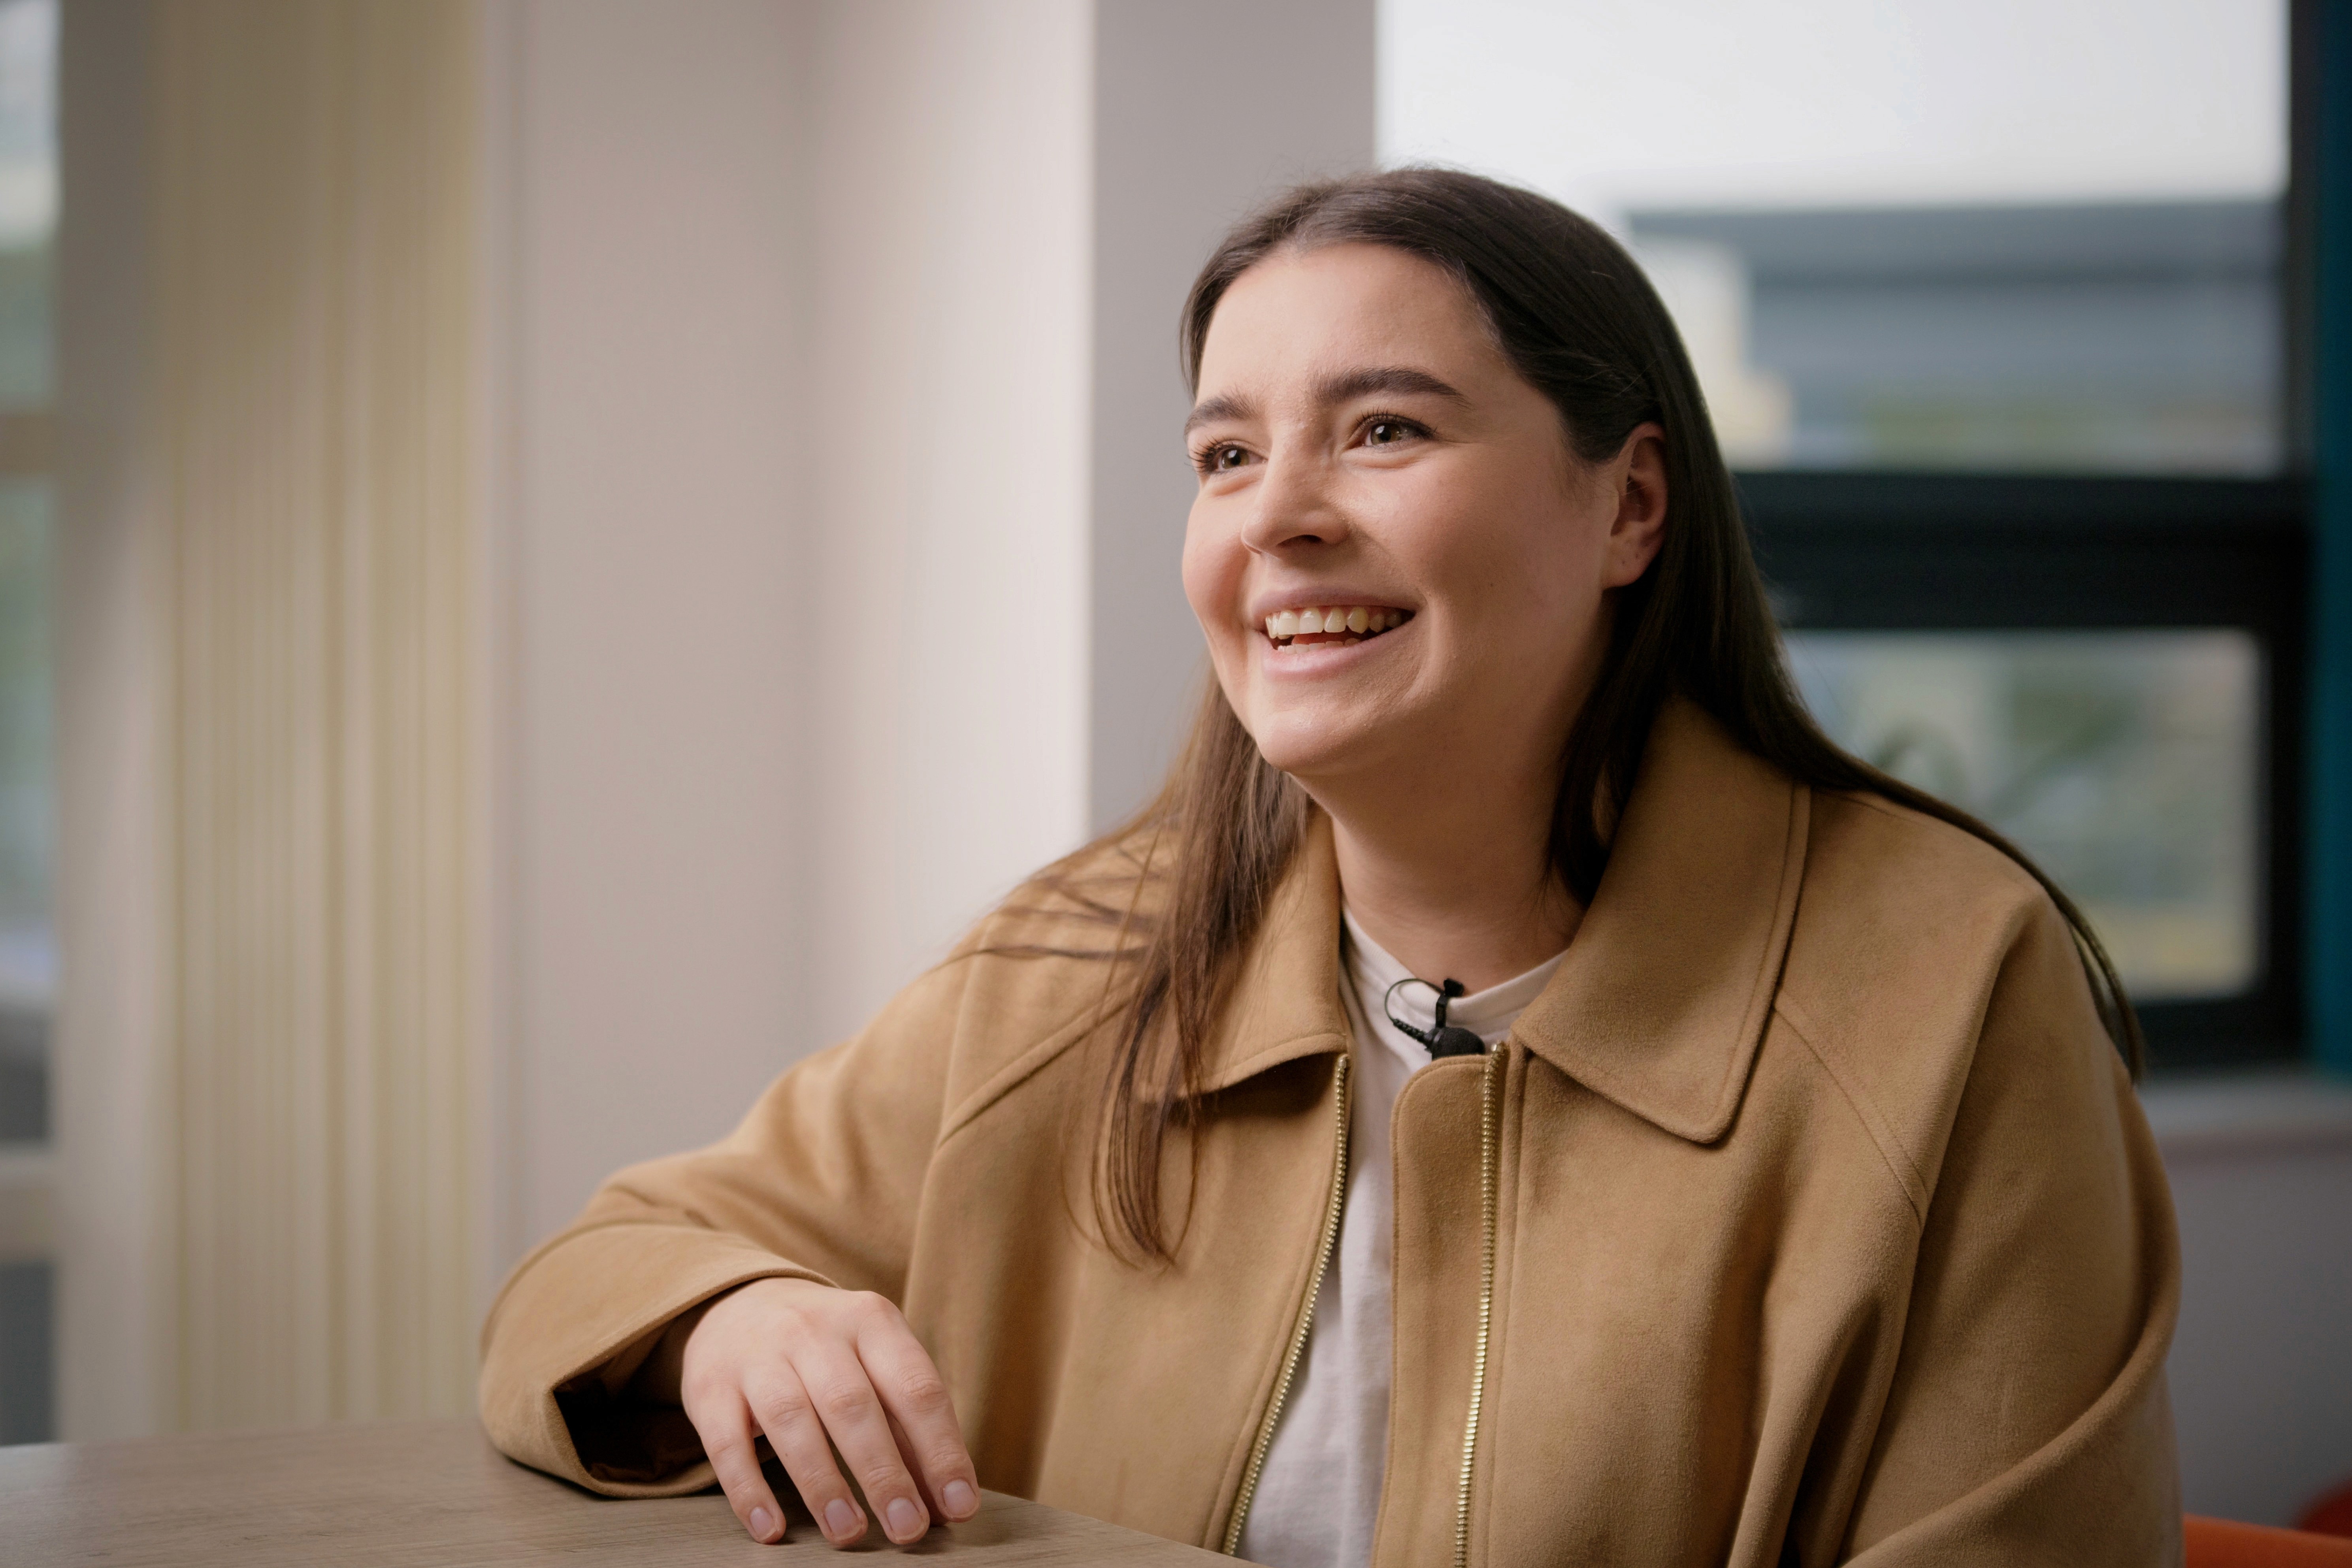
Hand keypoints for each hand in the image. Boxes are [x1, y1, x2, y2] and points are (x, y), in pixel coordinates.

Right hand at [679, 1277, 980, 1546]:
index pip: (916, 1387)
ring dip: (822, 1483)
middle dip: (884, 1473)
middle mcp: (815, 1331)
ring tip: (848, 1533)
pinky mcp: (710, 1387)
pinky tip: (770, 1529)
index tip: (960, 1507)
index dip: (941, 1449)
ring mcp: (758, 1356)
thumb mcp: (875, 1364)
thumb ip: (909, 1430)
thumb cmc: (827, 1350)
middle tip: (908, 1529)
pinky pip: (726, 1443)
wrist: (737, 1305)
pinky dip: (749, 1490)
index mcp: (871, 1321)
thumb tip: (948, 1504)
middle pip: (854, 1405)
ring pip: (792, 1420)